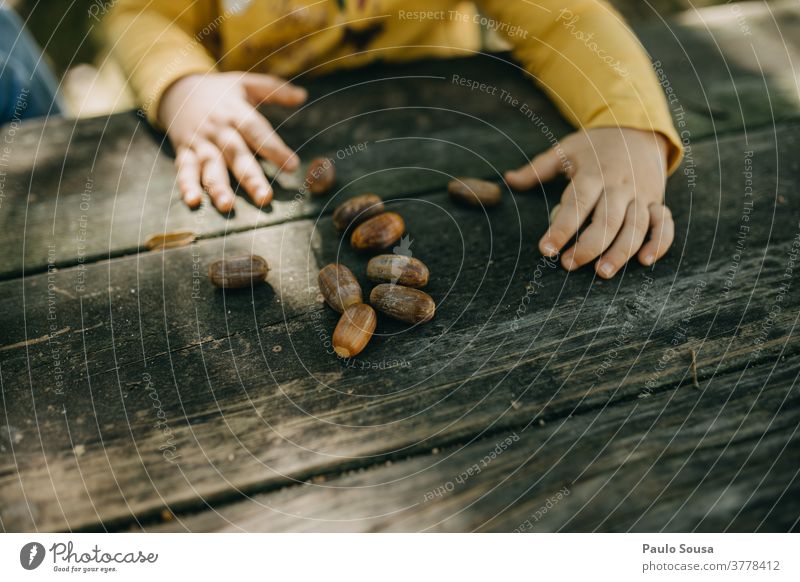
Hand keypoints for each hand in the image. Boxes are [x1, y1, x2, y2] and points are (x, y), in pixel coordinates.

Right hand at [158, 72, 306, 211]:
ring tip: (227, 206)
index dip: (274, 148)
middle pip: (236, 155)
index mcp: (235, 112)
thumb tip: (303, 95)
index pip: (256, 131)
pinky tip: (193, 202)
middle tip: (265, 198)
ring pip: (210, 167)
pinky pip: (184, 171)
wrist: (176, 90)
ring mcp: (200, 143)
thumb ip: (274, 89)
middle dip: (250, 178)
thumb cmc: (219, 92)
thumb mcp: (246, 83)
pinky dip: (186, 186)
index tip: (292, 166)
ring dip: (218, 187)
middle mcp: (218, 129)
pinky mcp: (184, 153)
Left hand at [505, 127, 673, 278]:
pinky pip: (664, 224)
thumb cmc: (595, 145)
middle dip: (589, 247)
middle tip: (569, 265)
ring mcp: (642, 194)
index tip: (546, 249)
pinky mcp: (657, 201)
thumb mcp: (565, 150)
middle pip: (607, 221)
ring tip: (602, 273)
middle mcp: (619, 186)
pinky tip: (644, 261)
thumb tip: (509, 180)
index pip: (576, 204)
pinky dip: (659, 243)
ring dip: (621, 251)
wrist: (638, 128)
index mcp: (594, 174)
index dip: (561, 229)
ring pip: (636, 227)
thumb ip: (538, 169)